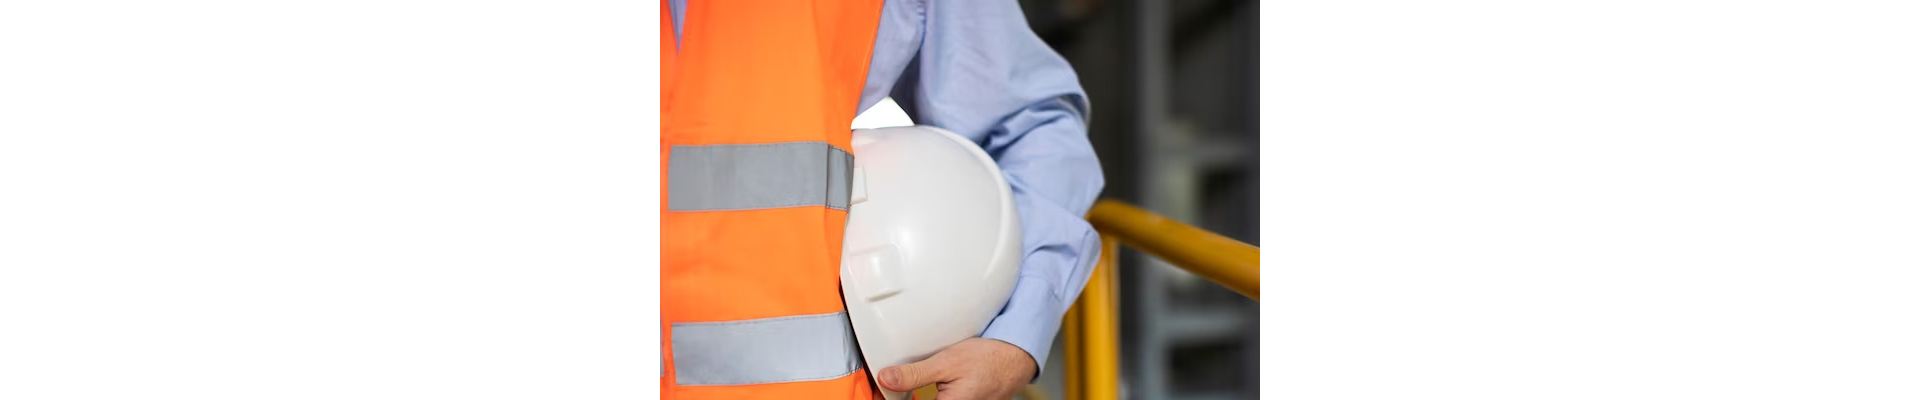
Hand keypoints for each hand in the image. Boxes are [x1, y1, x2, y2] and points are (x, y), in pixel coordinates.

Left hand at [877, 338, 1035, 399]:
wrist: (1015, 357)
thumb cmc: (989, 359)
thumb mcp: (946, 363)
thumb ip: (914, 374)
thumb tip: (887, 379)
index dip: (898, 396)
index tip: (889, 388)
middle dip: (910, 393)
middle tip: (904, 380)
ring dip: (923, 393)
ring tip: (927, 380)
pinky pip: (944, 399)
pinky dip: (938, 392)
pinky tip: (937, 383)